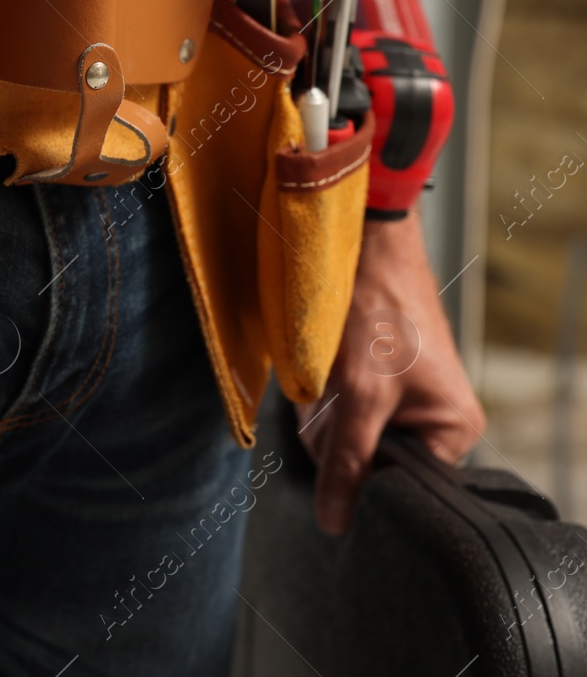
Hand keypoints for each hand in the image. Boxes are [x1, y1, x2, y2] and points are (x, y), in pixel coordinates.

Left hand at [295, 209, 484, 533]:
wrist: (363, 246)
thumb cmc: (376, 313)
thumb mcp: (358, 395)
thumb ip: (345, 462)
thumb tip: (335, 525)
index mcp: (452, 433)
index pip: (398, 488)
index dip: (358, 474)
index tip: (337, 438)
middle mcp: (435, 422)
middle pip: (365, 464)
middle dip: (332, 434)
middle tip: (333, 389)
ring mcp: (402, 402)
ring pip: (342, 438)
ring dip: (320, 410)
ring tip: (328, 370)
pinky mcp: (373, 383)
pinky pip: (336, 411)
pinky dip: (319, 393)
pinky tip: (321, 367)